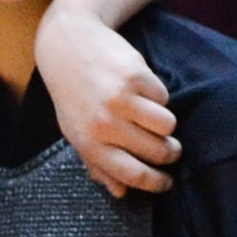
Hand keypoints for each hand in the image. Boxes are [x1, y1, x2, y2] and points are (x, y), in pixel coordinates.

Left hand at [38, 3, 178, 197]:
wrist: (67, 44)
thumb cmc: (73, 94)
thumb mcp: (75, 131)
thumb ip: (96, 163)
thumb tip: (121, 192)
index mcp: (89, 143)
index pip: (132, 174)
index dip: (155, 183)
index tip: (167, 182)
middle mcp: (104, 124)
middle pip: (157, 151)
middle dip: (169, 153)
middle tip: (170, 149)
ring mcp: (120, 99)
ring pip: (167, 125)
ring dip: (166, 125)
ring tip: (154, 118)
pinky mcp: (135, 76)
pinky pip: (164, 97)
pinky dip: (157, 96)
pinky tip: (141, 90)